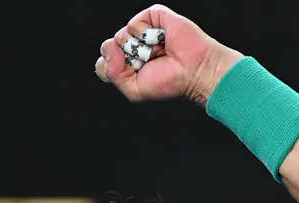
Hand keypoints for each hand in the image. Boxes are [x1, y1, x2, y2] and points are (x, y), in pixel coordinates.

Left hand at [94, 4, 242, 104]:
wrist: (194, 70)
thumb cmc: (170, 82)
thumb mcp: (134, 89)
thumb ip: (112, 74)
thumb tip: (108, 48)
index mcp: (128, 63)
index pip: (104, 62)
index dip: (113, 67)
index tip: (133, 74)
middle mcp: (134, 46)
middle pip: (110, 48)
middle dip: (128, 59)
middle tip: (149, 64)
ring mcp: (143, 31)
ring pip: (121, 35)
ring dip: (140, 49)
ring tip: (158, 53)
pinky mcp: (153, 17)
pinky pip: (135, 22)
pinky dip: (146, 34)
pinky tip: (160, 41)